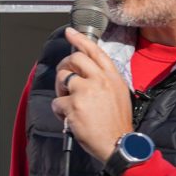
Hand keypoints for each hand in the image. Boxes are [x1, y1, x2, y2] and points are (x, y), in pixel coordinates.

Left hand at [51, 27, 132, 161]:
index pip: (95, 51)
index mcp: (112, 77)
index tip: (70, 32)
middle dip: (64, 66)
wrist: (118, 143)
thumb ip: (104, 80)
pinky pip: (56, 102)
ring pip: (62, 78)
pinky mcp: (73, 105)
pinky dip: (59, 111)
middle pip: (73, 59)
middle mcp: (99, 80)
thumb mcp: (118, 94)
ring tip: (68, 104)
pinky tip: (69, 119)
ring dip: (60, 91)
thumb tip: (85, 72)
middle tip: (63, 79)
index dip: (80, 40)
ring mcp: (85, 91)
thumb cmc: (117, 123)